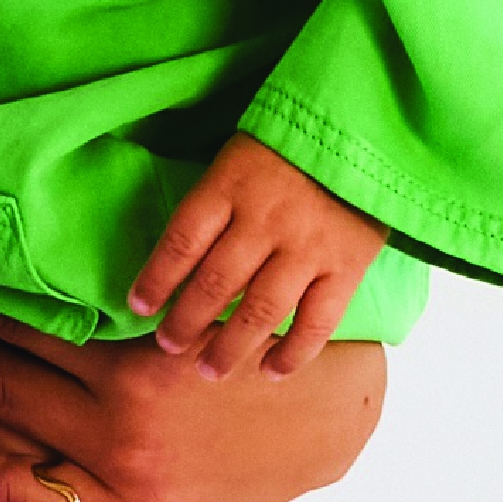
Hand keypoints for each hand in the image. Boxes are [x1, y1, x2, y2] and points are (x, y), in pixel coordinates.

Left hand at [129, 133, 386, 381]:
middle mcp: (265, 220)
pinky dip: (293, 352)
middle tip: (167, 346)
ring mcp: (308, 246)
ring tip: (207, 370)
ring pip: (261, 310)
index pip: (181, 241)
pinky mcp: (347, 265)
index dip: (156, 279)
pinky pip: (316, 321)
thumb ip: (214, 203)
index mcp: (230, 185)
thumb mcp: (237, 157)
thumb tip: (181, 262)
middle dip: (186, 322)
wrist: (364, 130)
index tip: (138, 307)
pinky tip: (270, 370)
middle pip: (216, 282)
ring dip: (230, 346)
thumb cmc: (287, 145)